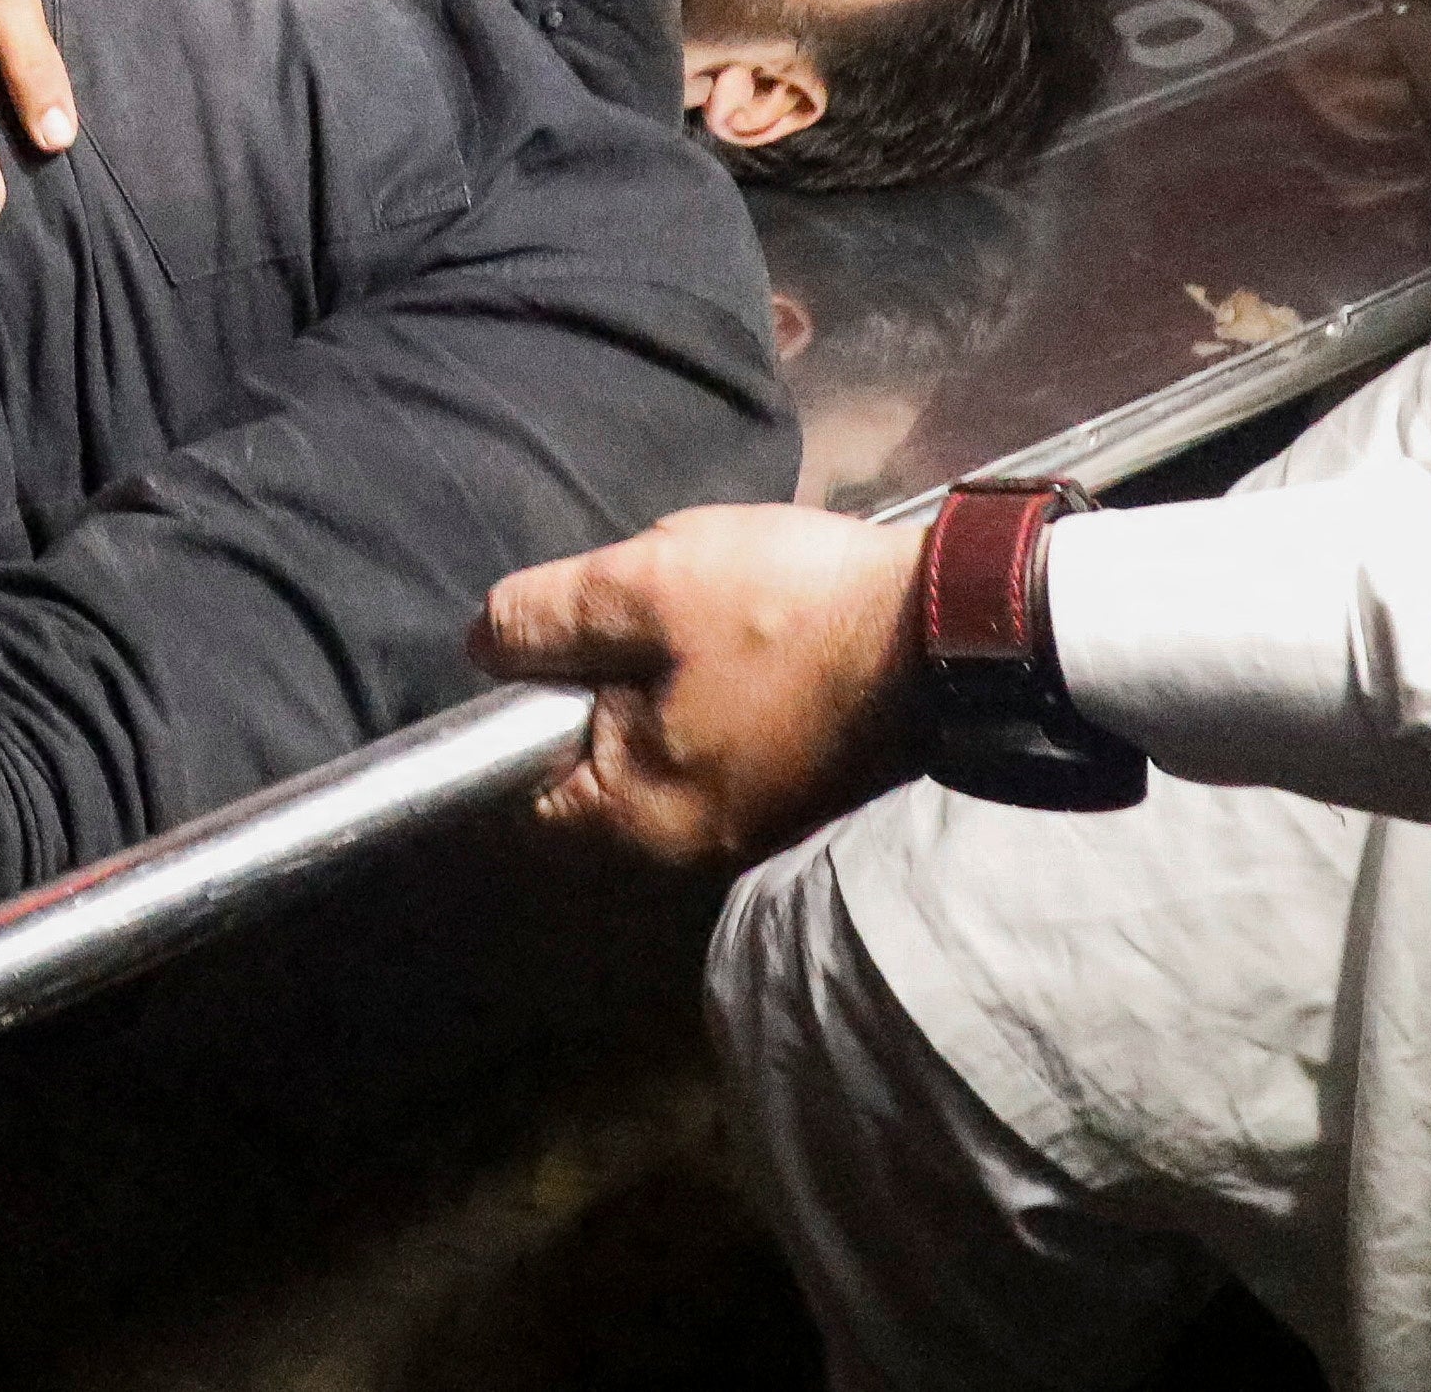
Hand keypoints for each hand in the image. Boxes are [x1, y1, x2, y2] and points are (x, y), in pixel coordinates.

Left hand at [470, 503, 927, 866]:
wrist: (947, 626)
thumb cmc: (785, 612)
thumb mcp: (642, 588)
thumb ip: (548, 619)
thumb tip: (483, 646)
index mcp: (642, 815)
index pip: (529, 784)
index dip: (524, 705)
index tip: (559, 639)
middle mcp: (693, 842)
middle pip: (599, 756)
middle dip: (604, 677)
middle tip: (644, 605)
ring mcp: (754, 817)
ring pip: (663, 738)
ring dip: (666, 672)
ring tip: (705, 609)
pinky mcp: (799, 783)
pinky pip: (721, 733)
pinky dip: (718, 683)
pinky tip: (750, 629)